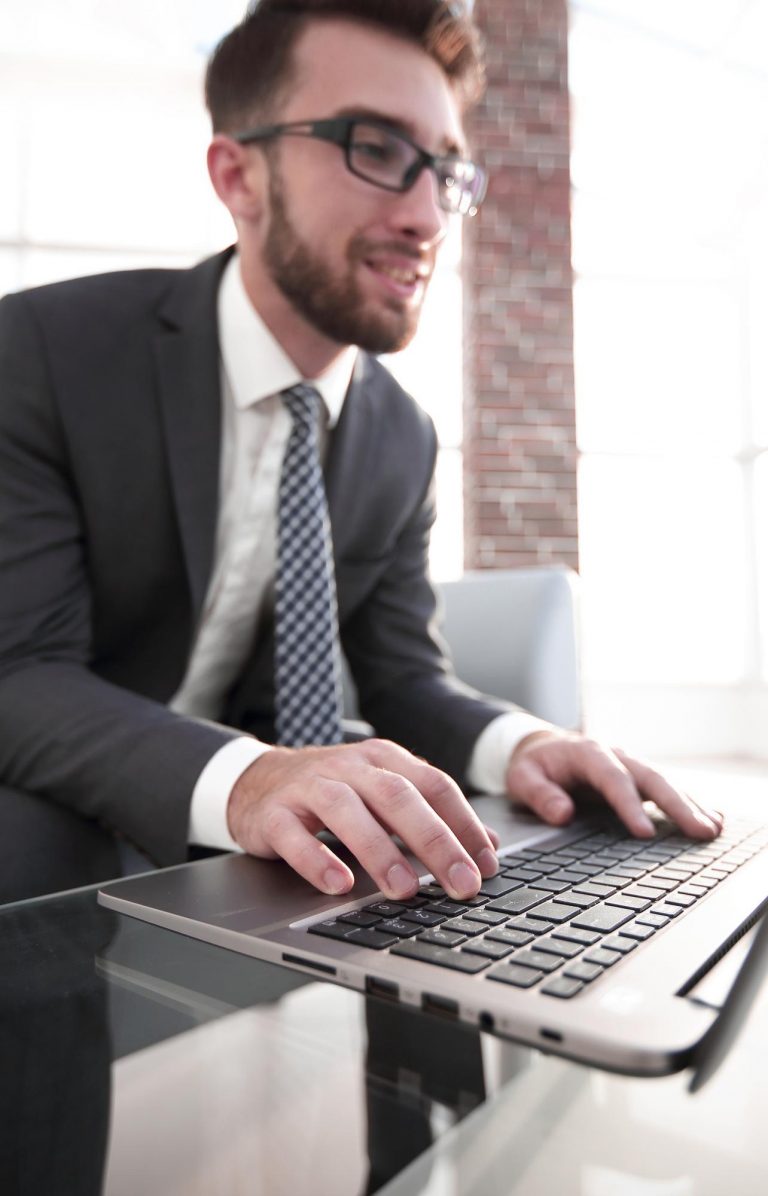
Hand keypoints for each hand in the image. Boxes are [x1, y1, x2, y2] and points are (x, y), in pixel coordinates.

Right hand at [227, 738, 499, 900]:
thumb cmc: (332, 792)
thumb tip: (490, 847)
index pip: (435, 786)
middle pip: (398, 797)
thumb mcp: (384, 794)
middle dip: (435, 842)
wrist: (258, 780)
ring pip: (348, 811)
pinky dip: (317, 860)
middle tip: (462, 883)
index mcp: (385, 759)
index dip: (465, 824)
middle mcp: (350, 766)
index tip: (488, 864)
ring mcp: (310, 786)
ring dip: (380, 851)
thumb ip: (432, 815)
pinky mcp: (275, 812)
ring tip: (406, 891)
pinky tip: (339, 885)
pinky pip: (296, 836)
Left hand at [505, 730, 723, 839]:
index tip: (644, 832)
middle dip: (677, 805)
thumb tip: (563, 814)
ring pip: (665, 783)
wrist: (541, 746)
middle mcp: (617, 755)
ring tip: (712, 830)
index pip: (613, 779)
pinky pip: (666, 789)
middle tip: (700, 831)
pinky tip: (711, 820)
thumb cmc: (533, 764)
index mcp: (588, 753)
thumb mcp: (522, 777)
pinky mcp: (638, 778)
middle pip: (651, 778)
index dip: (630, 805)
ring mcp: (631, 765)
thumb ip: (540, 794)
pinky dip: (689, 803)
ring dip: (690, 805)